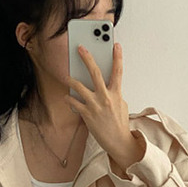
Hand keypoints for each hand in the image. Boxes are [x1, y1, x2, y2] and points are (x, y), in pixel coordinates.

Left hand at [65, 43, 144, 173]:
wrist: (117, 141)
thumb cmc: (119, 123)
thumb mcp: (121, 104)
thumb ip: (113, 93)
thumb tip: (103, 85)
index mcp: (116, 93)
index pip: (118, 71)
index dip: (117, 57)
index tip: (115, 45)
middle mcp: (105, 97)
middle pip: (95, 73)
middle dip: (87, 59)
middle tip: (80, 49)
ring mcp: (95, 105)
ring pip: (79, 87)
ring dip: (71, 80)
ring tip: (66, 76)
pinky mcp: (86, 114)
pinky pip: (74, 103)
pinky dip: (69, 99)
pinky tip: (66, 97)